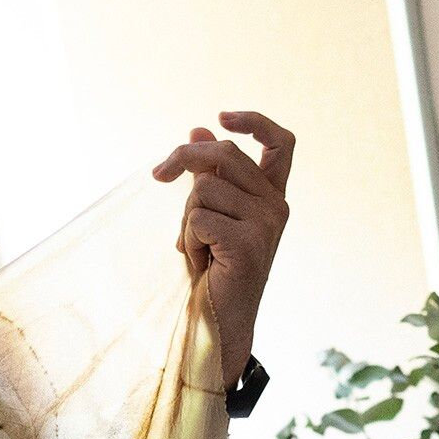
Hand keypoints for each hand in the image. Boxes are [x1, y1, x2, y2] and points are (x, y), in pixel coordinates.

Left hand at [153, 112, 294, 386]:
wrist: (219, 322)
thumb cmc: (214, 271)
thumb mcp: (209, 214)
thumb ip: (209, 174)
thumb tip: (199, 129)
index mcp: (272, 196)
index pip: (280, 143)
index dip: (254, 121)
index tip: (221, 116)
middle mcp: (276, 206)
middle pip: (224, 154)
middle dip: (183, 158)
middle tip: (158, 175)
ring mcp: (266, 225)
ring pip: (203, 189)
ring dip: (186, 219)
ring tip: (198, 249)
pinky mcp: (248, 244)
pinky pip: (197, 219)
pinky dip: (188, 241)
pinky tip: (202, 263)